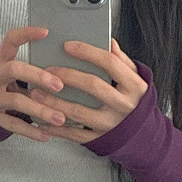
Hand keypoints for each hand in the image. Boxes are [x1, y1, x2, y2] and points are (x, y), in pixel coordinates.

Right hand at [0, 26, 71, 142]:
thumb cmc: (8, 84)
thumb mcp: (15, 71)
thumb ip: (34, 65)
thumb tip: (70, 62)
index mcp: (0, 60)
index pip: (10, 40)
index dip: (26, 34)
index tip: (46, 32)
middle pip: (14, 69)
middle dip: (38, 76)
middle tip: (60, 85)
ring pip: (16, 101)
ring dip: (41, 109)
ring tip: (60, 118)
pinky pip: (14, 124)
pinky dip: (32, 131)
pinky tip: (47, 134)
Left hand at [30, 38, 148, 143]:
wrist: (145, 136)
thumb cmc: (136, 102)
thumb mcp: (136, 79)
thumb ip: (122, 61)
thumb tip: (109, 42)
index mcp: (134, 86)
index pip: (110, 63)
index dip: (87, 52)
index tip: (68, 46)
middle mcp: (123, 105)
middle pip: (92, 85)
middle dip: (67, 75)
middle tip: (46, 70)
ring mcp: (111, 124)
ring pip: (78, 111)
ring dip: (54, 102)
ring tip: (36, 93)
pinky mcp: (100, 139)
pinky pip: (74, 133)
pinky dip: (56, 128)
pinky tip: (42, 119)